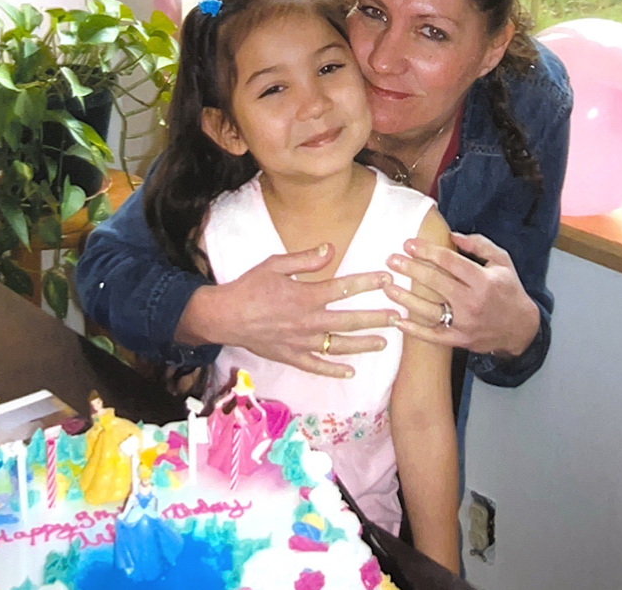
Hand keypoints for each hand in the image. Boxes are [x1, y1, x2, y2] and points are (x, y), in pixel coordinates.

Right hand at [178, 244, 398, 379]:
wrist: (224, 316)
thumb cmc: (249, 286)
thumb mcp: (275, 264)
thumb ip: (305, 259)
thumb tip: (331, 249)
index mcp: (306, 296)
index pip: (344, 288)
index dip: (367, 283)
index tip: (386, 279)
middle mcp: (308, 321)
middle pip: (349, 321)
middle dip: (375, 318)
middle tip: (397, 317)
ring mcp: (301, 342)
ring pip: (339, 346)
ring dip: (363, 344)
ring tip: (384, 343)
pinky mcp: (291, 357)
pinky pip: (316, 366)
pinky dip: (334, 370)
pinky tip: (350, 372)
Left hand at [383, 232, 539, 356]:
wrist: (522, 329)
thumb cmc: (509, 290)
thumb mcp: (502, 261)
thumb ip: (478, 245)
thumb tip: (453, 235)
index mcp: (483, 280)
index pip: (450, 262)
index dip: (427, 251)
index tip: (409, 244)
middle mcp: (472, 302)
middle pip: (436, 283)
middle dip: (411, 269)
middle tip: (391, 260)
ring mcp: (465, 323)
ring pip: (430, 310)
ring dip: (406, 299)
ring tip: (387, 286)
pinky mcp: (460, 340)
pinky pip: (434, 336)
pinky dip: (415, 331)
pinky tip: (398, 321)